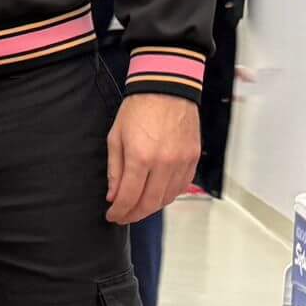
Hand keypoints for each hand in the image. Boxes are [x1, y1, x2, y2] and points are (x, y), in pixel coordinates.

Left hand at [106, 94, 199, 223]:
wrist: (166, 88)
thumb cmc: (138, 109)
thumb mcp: (115, 138)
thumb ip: (114, 170)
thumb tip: (114, 196)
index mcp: (140, 157)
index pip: (129, 197)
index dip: (119, 212)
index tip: (112, 216)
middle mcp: (164, 163)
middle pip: (150, 203)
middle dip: (134, 215)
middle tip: (123, 217)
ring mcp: (182, 162)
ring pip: (167, 198)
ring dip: (151, 208)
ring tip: (137, 208)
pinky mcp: (194, 159)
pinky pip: (181, 187)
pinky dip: (168, 195)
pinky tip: (156, 195)